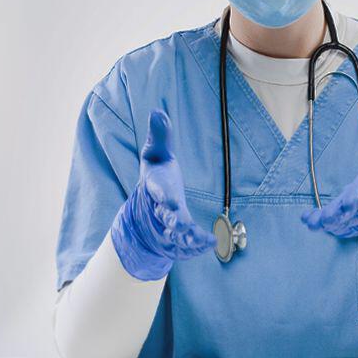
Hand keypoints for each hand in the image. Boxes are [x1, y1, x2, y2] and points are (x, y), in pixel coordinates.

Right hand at [107, 124, 213, 279]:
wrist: (147, 206)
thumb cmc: (156, 176)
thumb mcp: (155, 153)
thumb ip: (159, 135)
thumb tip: (157, 110)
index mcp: (156, 187)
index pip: (157, 191)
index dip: (162, 196)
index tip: (169, 201)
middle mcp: (160, 208)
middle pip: (165, 216)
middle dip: (173, 221)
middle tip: (181, 226)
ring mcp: (168, 225)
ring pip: (176, 235)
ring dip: (188, 239)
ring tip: (203, 242)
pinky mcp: (178, 236)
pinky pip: (186, 244)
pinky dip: (195, 246)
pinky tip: (210, 245)